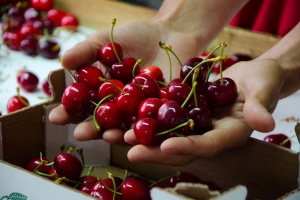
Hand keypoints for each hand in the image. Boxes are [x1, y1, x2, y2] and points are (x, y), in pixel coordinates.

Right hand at [49, 19, 203, 144]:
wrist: (170, 34)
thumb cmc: (136, 36)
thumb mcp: (107, 41)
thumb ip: (86, 51)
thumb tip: (63, 62)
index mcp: (102, 90)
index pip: (83, 104)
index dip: (69, 111)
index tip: (55, 116)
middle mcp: (119, 104)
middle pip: (103, 121)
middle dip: (90, 129)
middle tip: (79, 134)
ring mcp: (140, 110)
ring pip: (127, 126)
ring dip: (117, 134)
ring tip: (108, 136)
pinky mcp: (161, 111)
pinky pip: (153, 123)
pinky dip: (144, 129)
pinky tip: (135, 133)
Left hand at [124, 58, 284, 165]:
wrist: (249, 75)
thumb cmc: (263, 81)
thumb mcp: (263, 90)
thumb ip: (261, 106)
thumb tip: (266, 123)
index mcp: (227, 134)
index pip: (206, 145)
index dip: (187, 147)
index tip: (167, 146)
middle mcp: (207, 134)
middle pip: (179, 146)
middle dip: (155, 150)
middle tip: (131, 150)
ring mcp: (193, 124)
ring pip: (165, 135)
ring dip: (142, 137)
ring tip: (117, 135)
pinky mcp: (183, 112)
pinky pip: (162, 117)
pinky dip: (144, 118)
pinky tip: (124, 115)